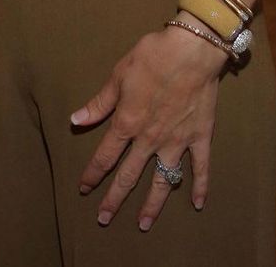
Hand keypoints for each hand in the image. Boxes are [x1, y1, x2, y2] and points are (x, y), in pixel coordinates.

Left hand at [70, 26, 227, 231]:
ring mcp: (177, 141)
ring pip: (163, 180)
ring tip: (143, 224)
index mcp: (127, 123)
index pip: (105, 155)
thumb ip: (99, 103)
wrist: (190, 51)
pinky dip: (200, 187)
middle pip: (129, 175)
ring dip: (152, 204)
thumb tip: (75, 120)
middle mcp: (150, 139)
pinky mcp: (199, 137)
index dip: (93, 173)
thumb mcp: (118, 76)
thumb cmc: (150, 57)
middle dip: (114, 198)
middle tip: (104, 219)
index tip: (83, 188)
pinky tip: (198, 204)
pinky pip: (200, 168)